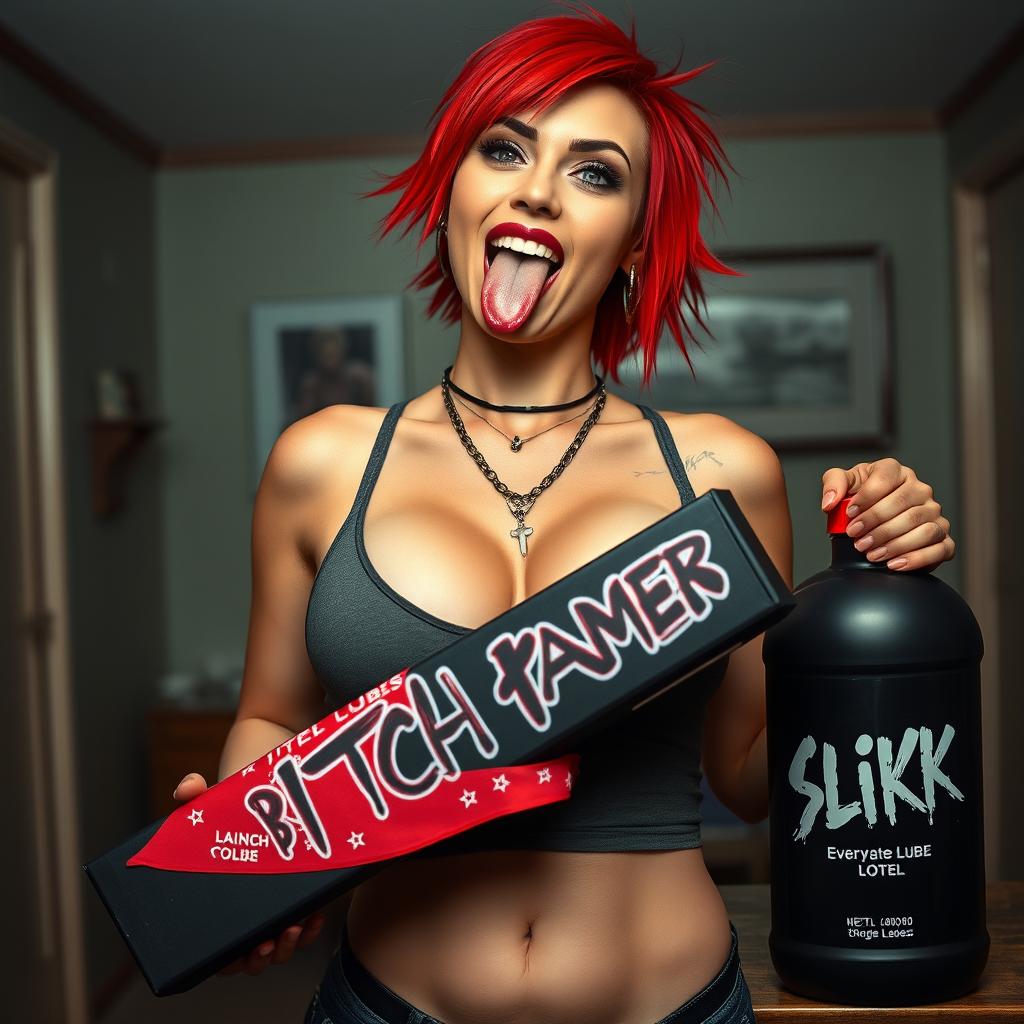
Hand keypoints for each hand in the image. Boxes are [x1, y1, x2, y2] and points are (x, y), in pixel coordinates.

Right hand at [172, 773, 326, 975]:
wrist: (261, 814)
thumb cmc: (228, 822)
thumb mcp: (209, 808)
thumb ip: (193, 795)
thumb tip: (186, 786)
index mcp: (217, 913)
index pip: (216, 954)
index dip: (227, 960)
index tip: (238, 952)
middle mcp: (243, 922)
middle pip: (249, 959)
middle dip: (259, 957)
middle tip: (267, 943)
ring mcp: (271, 918)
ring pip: (277, 951)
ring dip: (286, 947)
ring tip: (293, 927)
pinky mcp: (295, 908)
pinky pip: (304, 933)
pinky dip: (310, 931)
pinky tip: (316, 916)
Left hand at [820, 458, 954, 571]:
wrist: (874, 522)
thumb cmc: (861, 500)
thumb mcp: (845, 486)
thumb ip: (833, 483)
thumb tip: (830, 502)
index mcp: (897, 472)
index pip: (885, 478)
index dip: (866, 498)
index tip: (849, 515)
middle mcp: (920, 490)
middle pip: (904, 505)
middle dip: (876, 525)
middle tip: (857, 539)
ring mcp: (934, 514)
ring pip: (922, 528)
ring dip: (894, 544)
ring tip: (871, 553)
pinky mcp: (943, 537)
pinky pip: (940, 548)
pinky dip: (917, 558)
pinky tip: (893, 564)